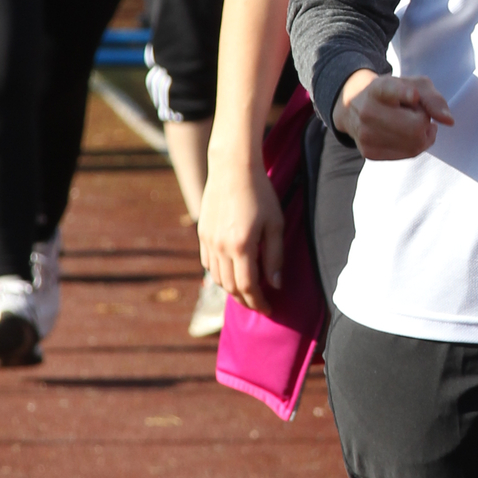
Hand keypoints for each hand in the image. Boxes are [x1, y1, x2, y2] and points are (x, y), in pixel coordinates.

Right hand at [198, 155, 285, 311]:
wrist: (233, 168)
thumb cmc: (261, 193)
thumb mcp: (275, 224)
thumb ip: (275, 256)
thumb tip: (275, 284)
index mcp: (242, 246)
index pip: (248, 286)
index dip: (259, 302)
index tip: (269, 309)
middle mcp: (221, 247)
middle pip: (230, 287)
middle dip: (246, 300)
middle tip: (259, 305)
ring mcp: (208, 240)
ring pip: (217, 278)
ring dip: (232, 290)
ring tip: (247, 292)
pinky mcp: (202, 233)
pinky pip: (208, 263)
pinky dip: (219, 274)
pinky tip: (231, 273)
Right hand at [335, 69, 454, 160]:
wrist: (358, 107)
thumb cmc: (395, 94)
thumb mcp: (415, 85)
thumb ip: (434, 99)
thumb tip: (448, 121)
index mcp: (379, 88)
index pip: (390, 90)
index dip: (404, 93)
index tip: (414, 95)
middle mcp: (368, 111)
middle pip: (415, 127)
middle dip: (425, 122)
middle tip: (419, 114)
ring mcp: (365, 134)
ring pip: (414, 145)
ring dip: (422, 135)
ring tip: (410, 123)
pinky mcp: (368, 152)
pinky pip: (408, 155)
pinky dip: (414, 146)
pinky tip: (404, 135)